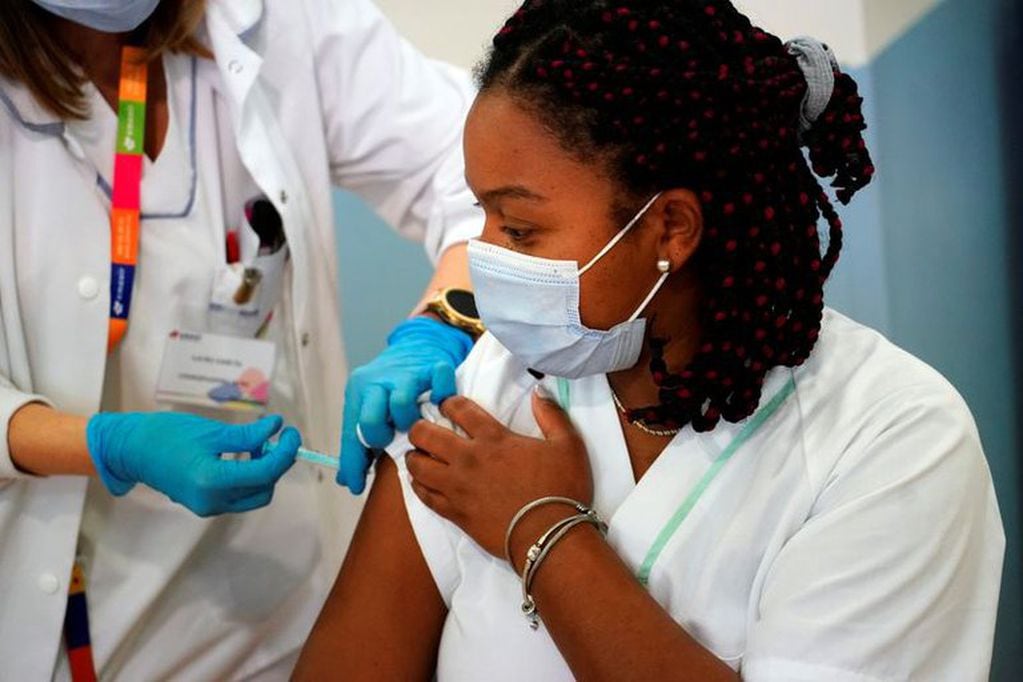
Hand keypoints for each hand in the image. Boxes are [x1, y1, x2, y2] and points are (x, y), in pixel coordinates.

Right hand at [86, 412, 299, 516]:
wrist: (131, 450)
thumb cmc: (167, 435)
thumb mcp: (212, 431)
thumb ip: (248, 435)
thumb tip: (277, 428)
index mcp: (212, 481)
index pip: (265, 472)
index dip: (285, 452)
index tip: (290, 432)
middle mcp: (213, 501)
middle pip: (264, 488)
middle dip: (276, 463)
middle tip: (275, 437)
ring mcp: (208, 507)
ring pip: (254, 495)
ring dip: (263, 471)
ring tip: (257, 445)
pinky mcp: (205, 505)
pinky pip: (238, 496)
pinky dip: (248, 477)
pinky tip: (242, 456)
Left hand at [338, 316, 473, 493]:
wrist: (418, 345)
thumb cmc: (392, 385)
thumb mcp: (368, 406)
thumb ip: (357, 442)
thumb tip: (346, 479)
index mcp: (359, 390)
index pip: (351, 433)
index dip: (353, 463)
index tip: (355, 485)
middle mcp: (379, 381)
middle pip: (370, 419)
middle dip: (380, 437)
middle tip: (391, 439)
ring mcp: (407, 374)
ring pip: (400, 405)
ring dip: (409, 422)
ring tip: (414, 424)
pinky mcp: (434, 367)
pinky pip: (439, 385)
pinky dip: (442, 397)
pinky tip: (440, 405)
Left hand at [404, 387, 591, 561]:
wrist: (551, 537)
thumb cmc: (562, 489)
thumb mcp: (568, 445)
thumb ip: (552, 415)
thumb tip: (540, 392)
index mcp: (493, 439)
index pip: (459, 410)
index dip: (448, 402)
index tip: (444, 403)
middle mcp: (468, 459)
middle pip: (427, 435)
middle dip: (418, 428)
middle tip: (420, 428)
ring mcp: (458, 488)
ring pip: (419, 466)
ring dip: (414, 457)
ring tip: (416, 454)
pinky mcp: (455, 513)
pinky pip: (425, 496)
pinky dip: (418, 486)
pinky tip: (418, 482)